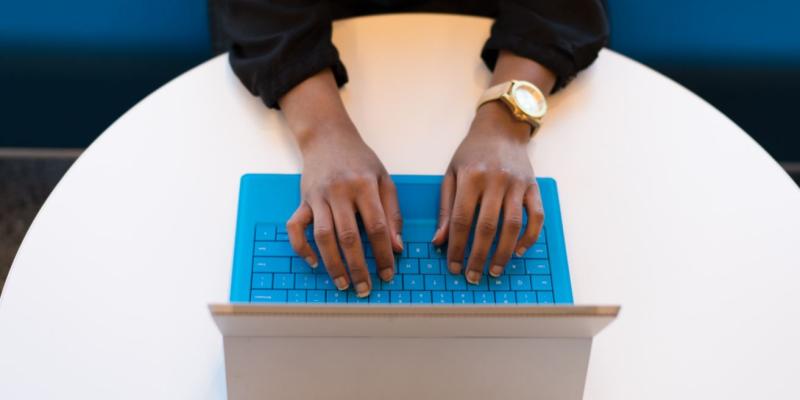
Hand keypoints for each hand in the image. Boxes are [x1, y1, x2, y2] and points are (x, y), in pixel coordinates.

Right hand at [285, 122, 402, 297]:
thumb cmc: (359, 160)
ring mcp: (318, 197)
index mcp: (365, 186)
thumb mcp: (384, 179)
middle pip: (349, 236)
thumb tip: (397, 247)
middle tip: (365, 288)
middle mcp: (340, 192)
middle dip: (358, 266)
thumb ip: (392, 213)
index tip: (388, 273)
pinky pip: (295, 227)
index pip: (377, 226)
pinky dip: (301, 247)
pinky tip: (313, 263)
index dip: (383, 253)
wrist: (327, 136)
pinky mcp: (302, 200)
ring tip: (342, 283)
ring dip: (332, 263)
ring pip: (323, 236)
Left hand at [432, 101, 544, 283]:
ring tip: (494, 270)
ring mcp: (517, 184)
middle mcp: (495, 180)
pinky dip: (530, 236)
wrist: (501, 129)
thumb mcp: (451, 174)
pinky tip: (519, 251)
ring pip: (513, 225)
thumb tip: (438, 242)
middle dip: (478, 256)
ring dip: (504, 252)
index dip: (456, 246)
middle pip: (487, 226)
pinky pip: (536, 216)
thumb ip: (445, 208)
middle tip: (473, 276)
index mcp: (470, 177)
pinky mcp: (533, 187)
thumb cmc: (472, 153)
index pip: (461, 219)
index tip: (453, 266)